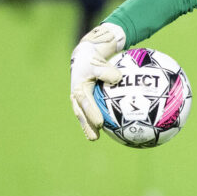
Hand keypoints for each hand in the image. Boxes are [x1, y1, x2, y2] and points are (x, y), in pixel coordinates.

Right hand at [70, 23, 124, 139]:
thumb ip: (106, 71)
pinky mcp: (86, 101)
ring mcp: (81, 100)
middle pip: (82, 114)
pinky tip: (109, 128)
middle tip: (95, 137)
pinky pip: (92, 111)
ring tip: (95, 138)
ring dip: (89, 127)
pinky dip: (97, 120)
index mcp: (79, 88)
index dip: (93, 114)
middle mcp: (78, 96)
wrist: (85, 57)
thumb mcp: (97, 63)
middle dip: (88, 126)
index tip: (100, 123)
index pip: (87, 103)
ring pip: (84, 115)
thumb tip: (118, 78)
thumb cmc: (93, 60)